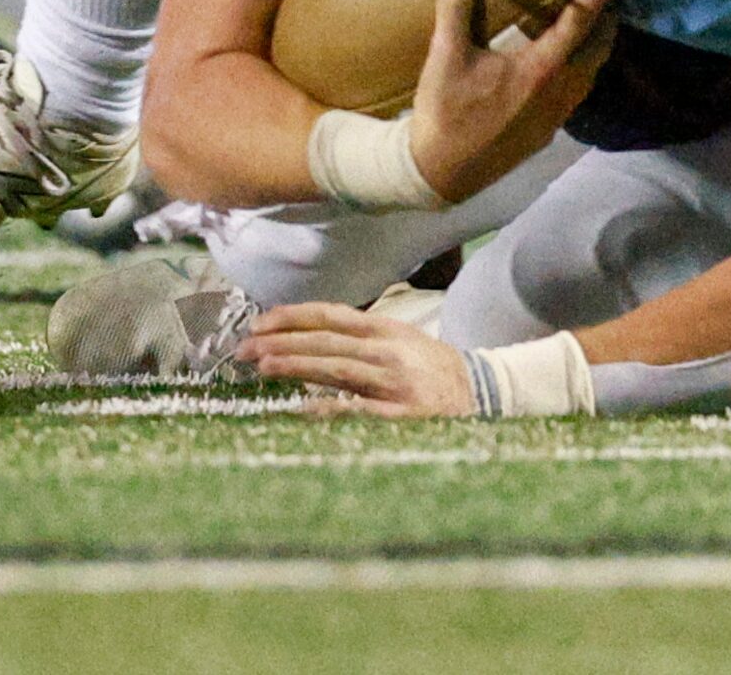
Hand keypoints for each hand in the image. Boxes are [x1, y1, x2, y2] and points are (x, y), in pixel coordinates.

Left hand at [240, 302, 475, 416]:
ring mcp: (395, 382)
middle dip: (281, 342)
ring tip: (263, 365)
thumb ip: (362, 340)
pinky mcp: (403, 414)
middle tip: (245, 347)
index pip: (330, 315)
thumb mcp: (402, 341)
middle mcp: (388, 350)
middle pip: (326, 340)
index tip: (260, 322)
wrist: (485, 394)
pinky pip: (358, 410)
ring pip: (336, 368)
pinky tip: (302, 407)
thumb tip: (312, 342)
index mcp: (386, 329)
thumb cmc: (436, 371)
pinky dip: (329, 407)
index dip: (293, 316)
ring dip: (296, 365)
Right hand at [409, 0, 614, 202]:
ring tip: (589, 22)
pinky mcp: (548, 132)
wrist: (442, 171)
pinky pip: (577, 92)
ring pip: (592, 73)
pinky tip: (563, 63)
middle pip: (600, 48)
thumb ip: (455, 7)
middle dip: (606, 17)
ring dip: (596, 45)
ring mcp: (557, 116)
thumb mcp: (445, 55)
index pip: (581, 22)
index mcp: (541, 69)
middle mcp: (559, 92)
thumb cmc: (446, 112)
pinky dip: (582, 68)